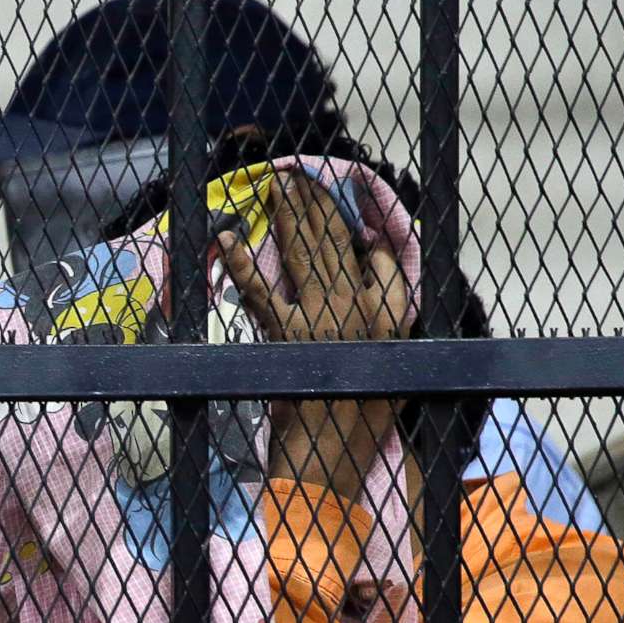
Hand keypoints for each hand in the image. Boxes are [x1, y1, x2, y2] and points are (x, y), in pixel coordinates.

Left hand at [217, 170, 413, 503]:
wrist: (336, 448)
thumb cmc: (365, 409)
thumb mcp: (396, 354)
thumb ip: (391, 302)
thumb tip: (373, 252)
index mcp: (382, 308)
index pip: (367, 253)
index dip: (346, 221)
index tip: (330, 193)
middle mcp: (352, 304)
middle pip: (330, 244)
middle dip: (312, 205)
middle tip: (295, 174)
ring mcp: (317, 316)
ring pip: (302, 254)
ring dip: (288, 216)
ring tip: (276, 186)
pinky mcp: (284, 334)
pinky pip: (260, 292)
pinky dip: (243, 265)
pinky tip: (227, 239)